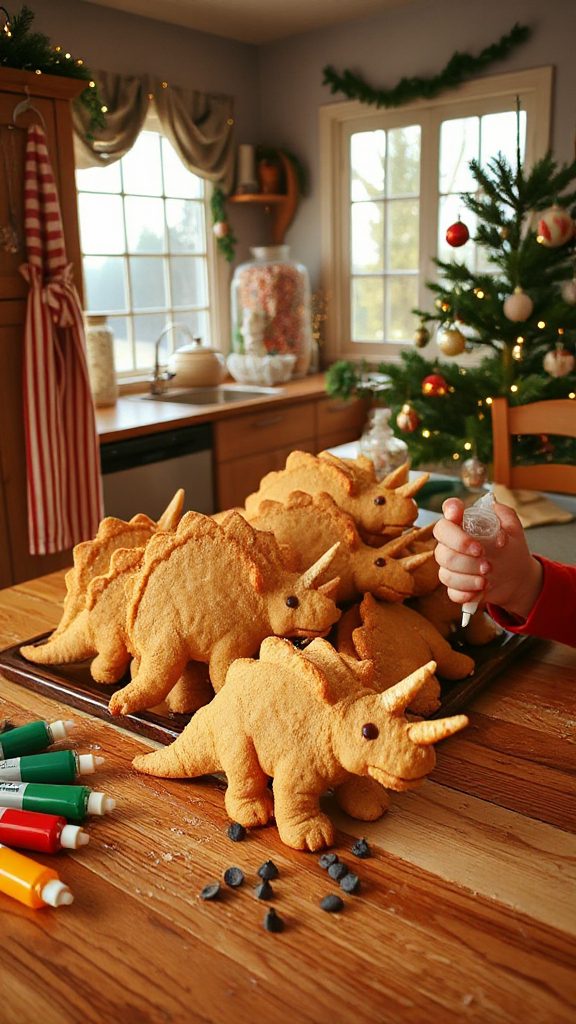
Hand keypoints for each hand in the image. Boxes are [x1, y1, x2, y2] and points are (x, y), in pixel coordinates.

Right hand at [433, 497, 542, 619]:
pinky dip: (467, 592)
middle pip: (441, 549)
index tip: (458, 514)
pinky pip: (452, 592)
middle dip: (464, 557)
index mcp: (464, 524)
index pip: (449, 510)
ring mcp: (451, 567)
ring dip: (468, 576)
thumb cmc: (510, 548)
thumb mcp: (513, 529)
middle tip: (486, 561)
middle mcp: (451, 544)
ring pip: (445, 573)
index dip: (449, 510)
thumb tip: (494, 509)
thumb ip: (505, 514)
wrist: (516, 575)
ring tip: (488, 576)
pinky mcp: (455, 587)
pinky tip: (481, 589)